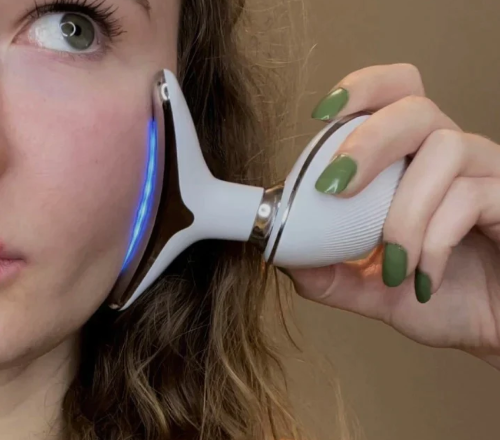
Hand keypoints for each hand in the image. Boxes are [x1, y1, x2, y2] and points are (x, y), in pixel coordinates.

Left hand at [286, 64, 499, 364]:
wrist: (498, 329)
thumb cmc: (446, 297)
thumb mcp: (374, 289)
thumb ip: (330, 274)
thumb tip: (283, 256)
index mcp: (416, 162)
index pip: (396, 95)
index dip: (362, 90)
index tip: (320, 115)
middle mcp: (453, 156)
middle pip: (416, 107)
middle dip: (369, 141)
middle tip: (335, 186)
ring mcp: (489, 173)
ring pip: (445, 150)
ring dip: (404, 213)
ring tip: (391, 265)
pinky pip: (472, 196)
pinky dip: (434, 241)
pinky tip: (423, 279)